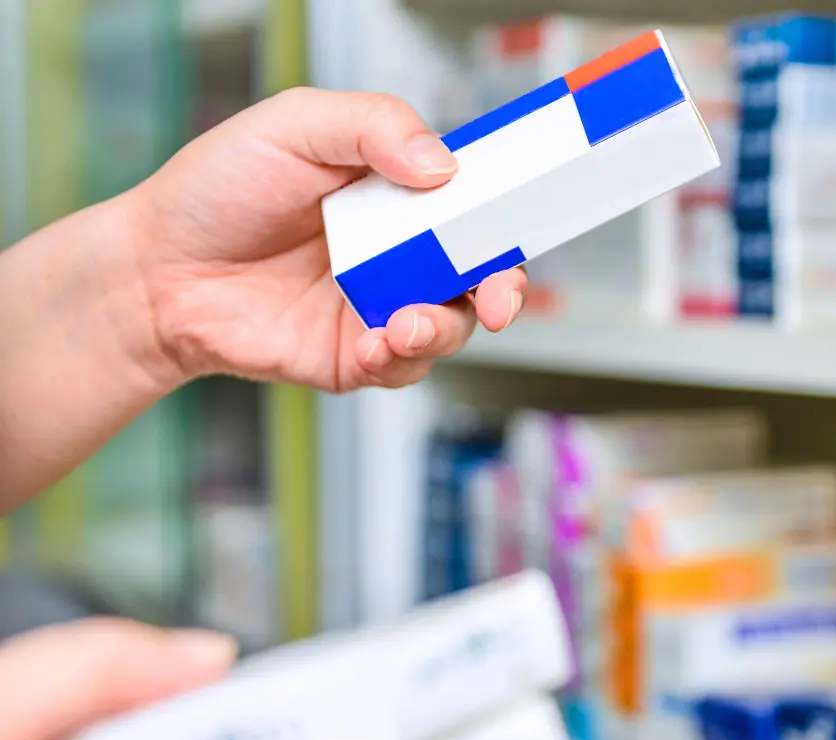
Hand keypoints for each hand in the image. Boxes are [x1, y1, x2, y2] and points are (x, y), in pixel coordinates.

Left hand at [128, 87, 527, 392]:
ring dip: (440, 329)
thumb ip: (374, 126)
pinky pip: (400, 368)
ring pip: (448, 329)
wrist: (159, 270)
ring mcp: (378, 307)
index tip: (526, 220)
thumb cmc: (219, 190)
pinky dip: (395, 359)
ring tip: (402, 323)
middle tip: (496, 299)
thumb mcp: (295, 126)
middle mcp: (397, 253)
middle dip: (502, 292)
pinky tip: (369, 343)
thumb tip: (443, 167)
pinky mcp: (353, 357)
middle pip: (480, 276)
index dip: (508, 215)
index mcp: (396, 193)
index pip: (473, 203)